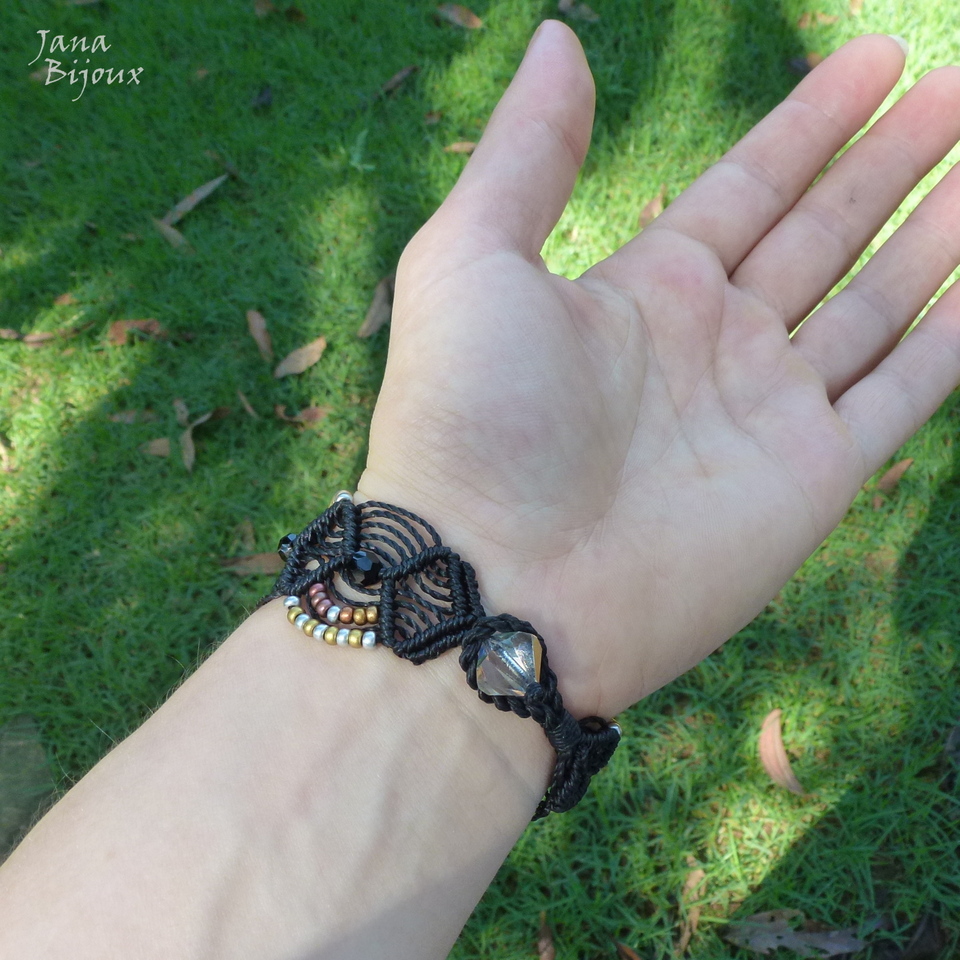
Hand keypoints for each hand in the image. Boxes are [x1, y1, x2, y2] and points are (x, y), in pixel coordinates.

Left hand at [357, 22, 959, 719]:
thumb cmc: (470, 420)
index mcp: (642, 289)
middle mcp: (712, 344)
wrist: (497, 581)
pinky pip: (903, 390)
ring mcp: (767, 411)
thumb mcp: (470, 260)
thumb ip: (527, 154)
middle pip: (822, 231)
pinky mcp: (810, 480)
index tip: (876, 57)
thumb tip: (559, 40)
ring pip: (875, 301)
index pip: (747, 187)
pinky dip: (950, 338)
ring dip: (935, 234)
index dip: (811, 124)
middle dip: (890, 159)